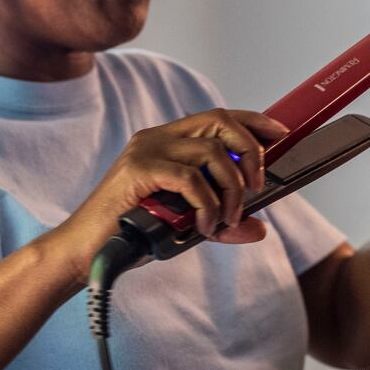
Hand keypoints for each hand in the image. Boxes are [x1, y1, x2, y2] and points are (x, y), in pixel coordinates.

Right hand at [46, 108, 288, 280]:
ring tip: (224, 220)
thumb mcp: (187, 225)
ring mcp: (146, 151)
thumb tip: (259, 227)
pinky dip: (207, 205)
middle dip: (249, 151)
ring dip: (230, 189)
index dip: (253, 120)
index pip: (219, 116)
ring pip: (212, 152)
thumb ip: (222, 222)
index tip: (280, 132)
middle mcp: (158, 138)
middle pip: (220, 121)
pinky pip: (191, 179)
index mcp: (168, 142)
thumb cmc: (134, 234)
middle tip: (255, 187)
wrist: (89, 253)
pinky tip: (204, 226)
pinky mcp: (138, 170)